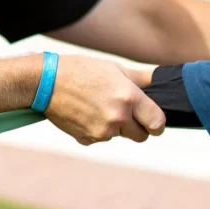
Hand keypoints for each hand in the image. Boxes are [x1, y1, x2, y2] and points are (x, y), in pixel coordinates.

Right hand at [43, 55, 165, 145]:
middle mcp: (118, 118)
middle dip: (137, 126)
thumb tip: (162, 78)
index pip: (157, 124)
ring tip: (97, 105)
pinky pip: (100, 139)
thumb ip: (142, 78)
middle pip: (141, 136)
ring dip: (114, 126)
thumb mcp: (115, 68)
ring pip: (118, 136)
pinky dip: (96, 129)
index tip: (152, 120)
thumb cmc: (82, 70)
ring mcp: (102, 132)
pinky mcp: (87, 140)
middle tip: (124, 110)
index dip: (157, 123)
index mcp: (129, 98)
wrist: (47, 82)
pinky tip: (85, 113)